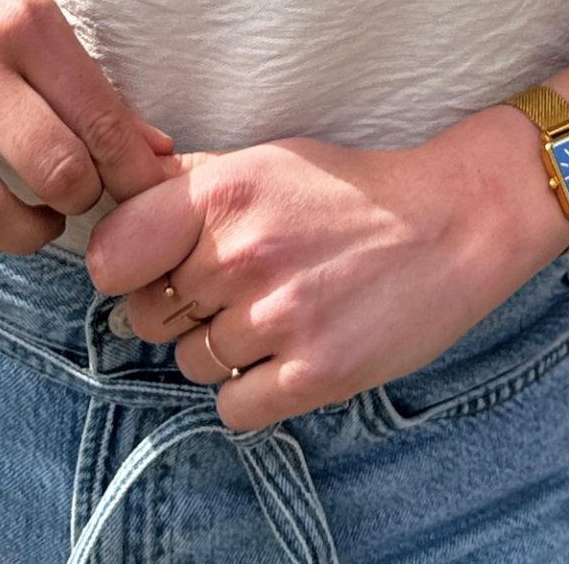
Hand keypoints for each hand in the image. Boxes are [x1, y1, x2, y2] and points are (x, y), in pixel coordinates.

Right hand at [0, 0, 179, 267]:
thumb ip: (87, 83)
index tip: (142, 198)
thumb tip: (153, 153)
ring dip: (19, 235)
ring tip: (31, 223)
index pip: (99, 119)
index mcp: (23, 23)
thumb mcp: (31, 6)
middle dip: (80, 201)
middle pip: (51, 170)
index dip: (132, 174)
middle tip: (77, 198)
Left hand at [85, 114, 568, 431]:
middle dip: (182, 307)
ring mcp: (279, 318)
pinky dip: (253, 391)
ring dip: (224, 350)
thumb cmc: (353, 191)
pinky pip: (233, 408)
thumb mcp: (269, 161)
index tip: (147, 269)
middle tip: (238, 287)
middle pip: (150, 314)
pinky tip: (291, 353)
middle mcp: (243, 254)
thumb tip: (122, 187)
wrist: (454, 222)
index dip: (125, 267)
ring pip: (192, 363)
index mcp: (224, 193)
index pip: (114, 253)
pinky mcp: (314, 375)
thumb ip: (191, 182)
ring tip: (280, 312)